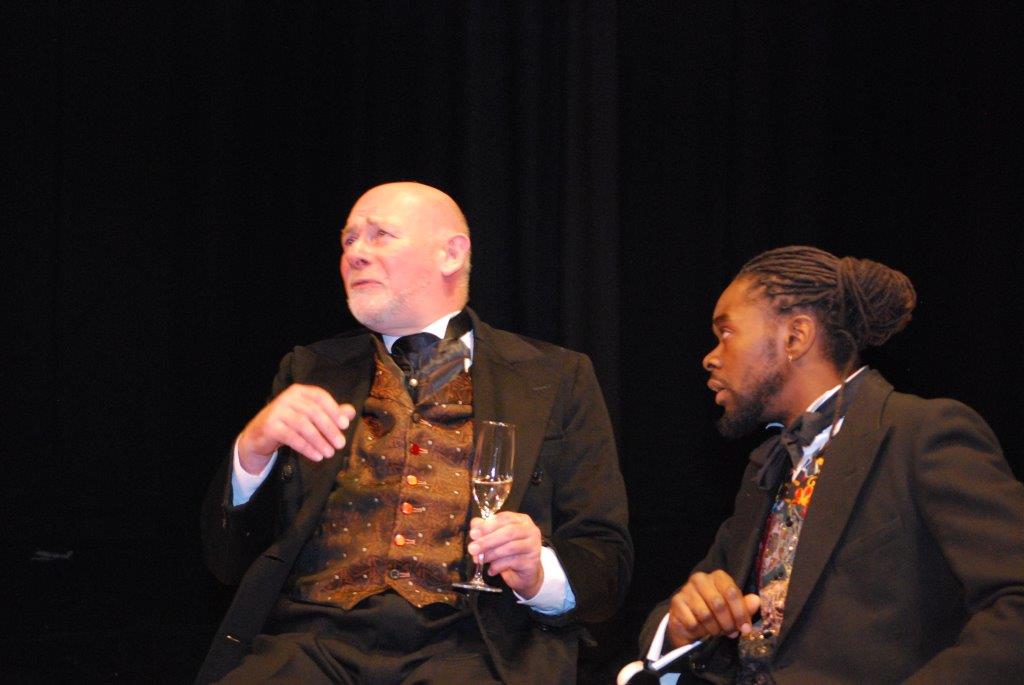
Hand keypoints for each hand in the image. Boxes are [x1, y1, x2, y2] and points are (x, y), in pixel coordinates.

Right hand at [237, 383, 355, 472]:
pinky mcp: (270, 426)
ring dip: (319, 441)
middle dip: (329, 429)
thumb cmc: (290, 424)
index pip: (320, 396)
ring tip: (330, 454)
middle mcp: (287, 398)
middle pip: (313, 412)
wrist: (259, 436)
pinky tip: (317, 457)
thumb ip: (331, 414)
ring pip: (303, 425)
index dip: (334, 410)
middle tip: (341, 444)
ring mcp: (277, 411)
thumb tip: (351, 412)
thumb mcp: (311, 417)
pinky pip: (291, 437)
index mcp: (300, 391)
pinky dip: (306, 448)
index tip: (345, 425)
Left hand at [466, 512, 543, 598]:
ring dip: (491, 554)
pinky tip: (491, 570)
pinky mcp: (532, 561)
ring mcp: (534, 546)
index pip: (504, 518)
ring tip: (479, 560)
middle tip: (472, 548)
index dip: (488, 525)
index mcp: (521, 520)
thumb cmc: (509, 552)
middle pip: (508, 532)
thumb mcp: (496, 538)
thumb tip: (474, 528)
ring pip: (510, 548)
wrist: (524, 573)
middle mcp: (530, 530)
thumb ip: (485, 530)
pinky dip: (498, 566)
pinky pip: (512, 562)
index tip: (473, 534)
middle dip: (487, 540)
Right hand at [666, 570, 760, 646]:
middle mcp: (700, 579)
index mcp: (717, 577)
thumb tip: (756, 601)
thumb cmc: (715, 614)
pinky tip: (702, 630)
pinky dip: (700, 631)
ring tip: (717, 631)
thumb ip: (744, 606)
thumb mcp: (733, 611)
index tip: (745, 629)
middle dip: (728, 623)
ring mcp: (686, 590)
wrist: (690, 623)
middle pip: (719, 604)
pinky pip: (693, 622)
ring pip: (705, 614)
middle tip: (731, 633)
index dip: (741, 613)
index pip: (732, 592)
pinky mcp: (676, 603)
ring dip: (714, 628)